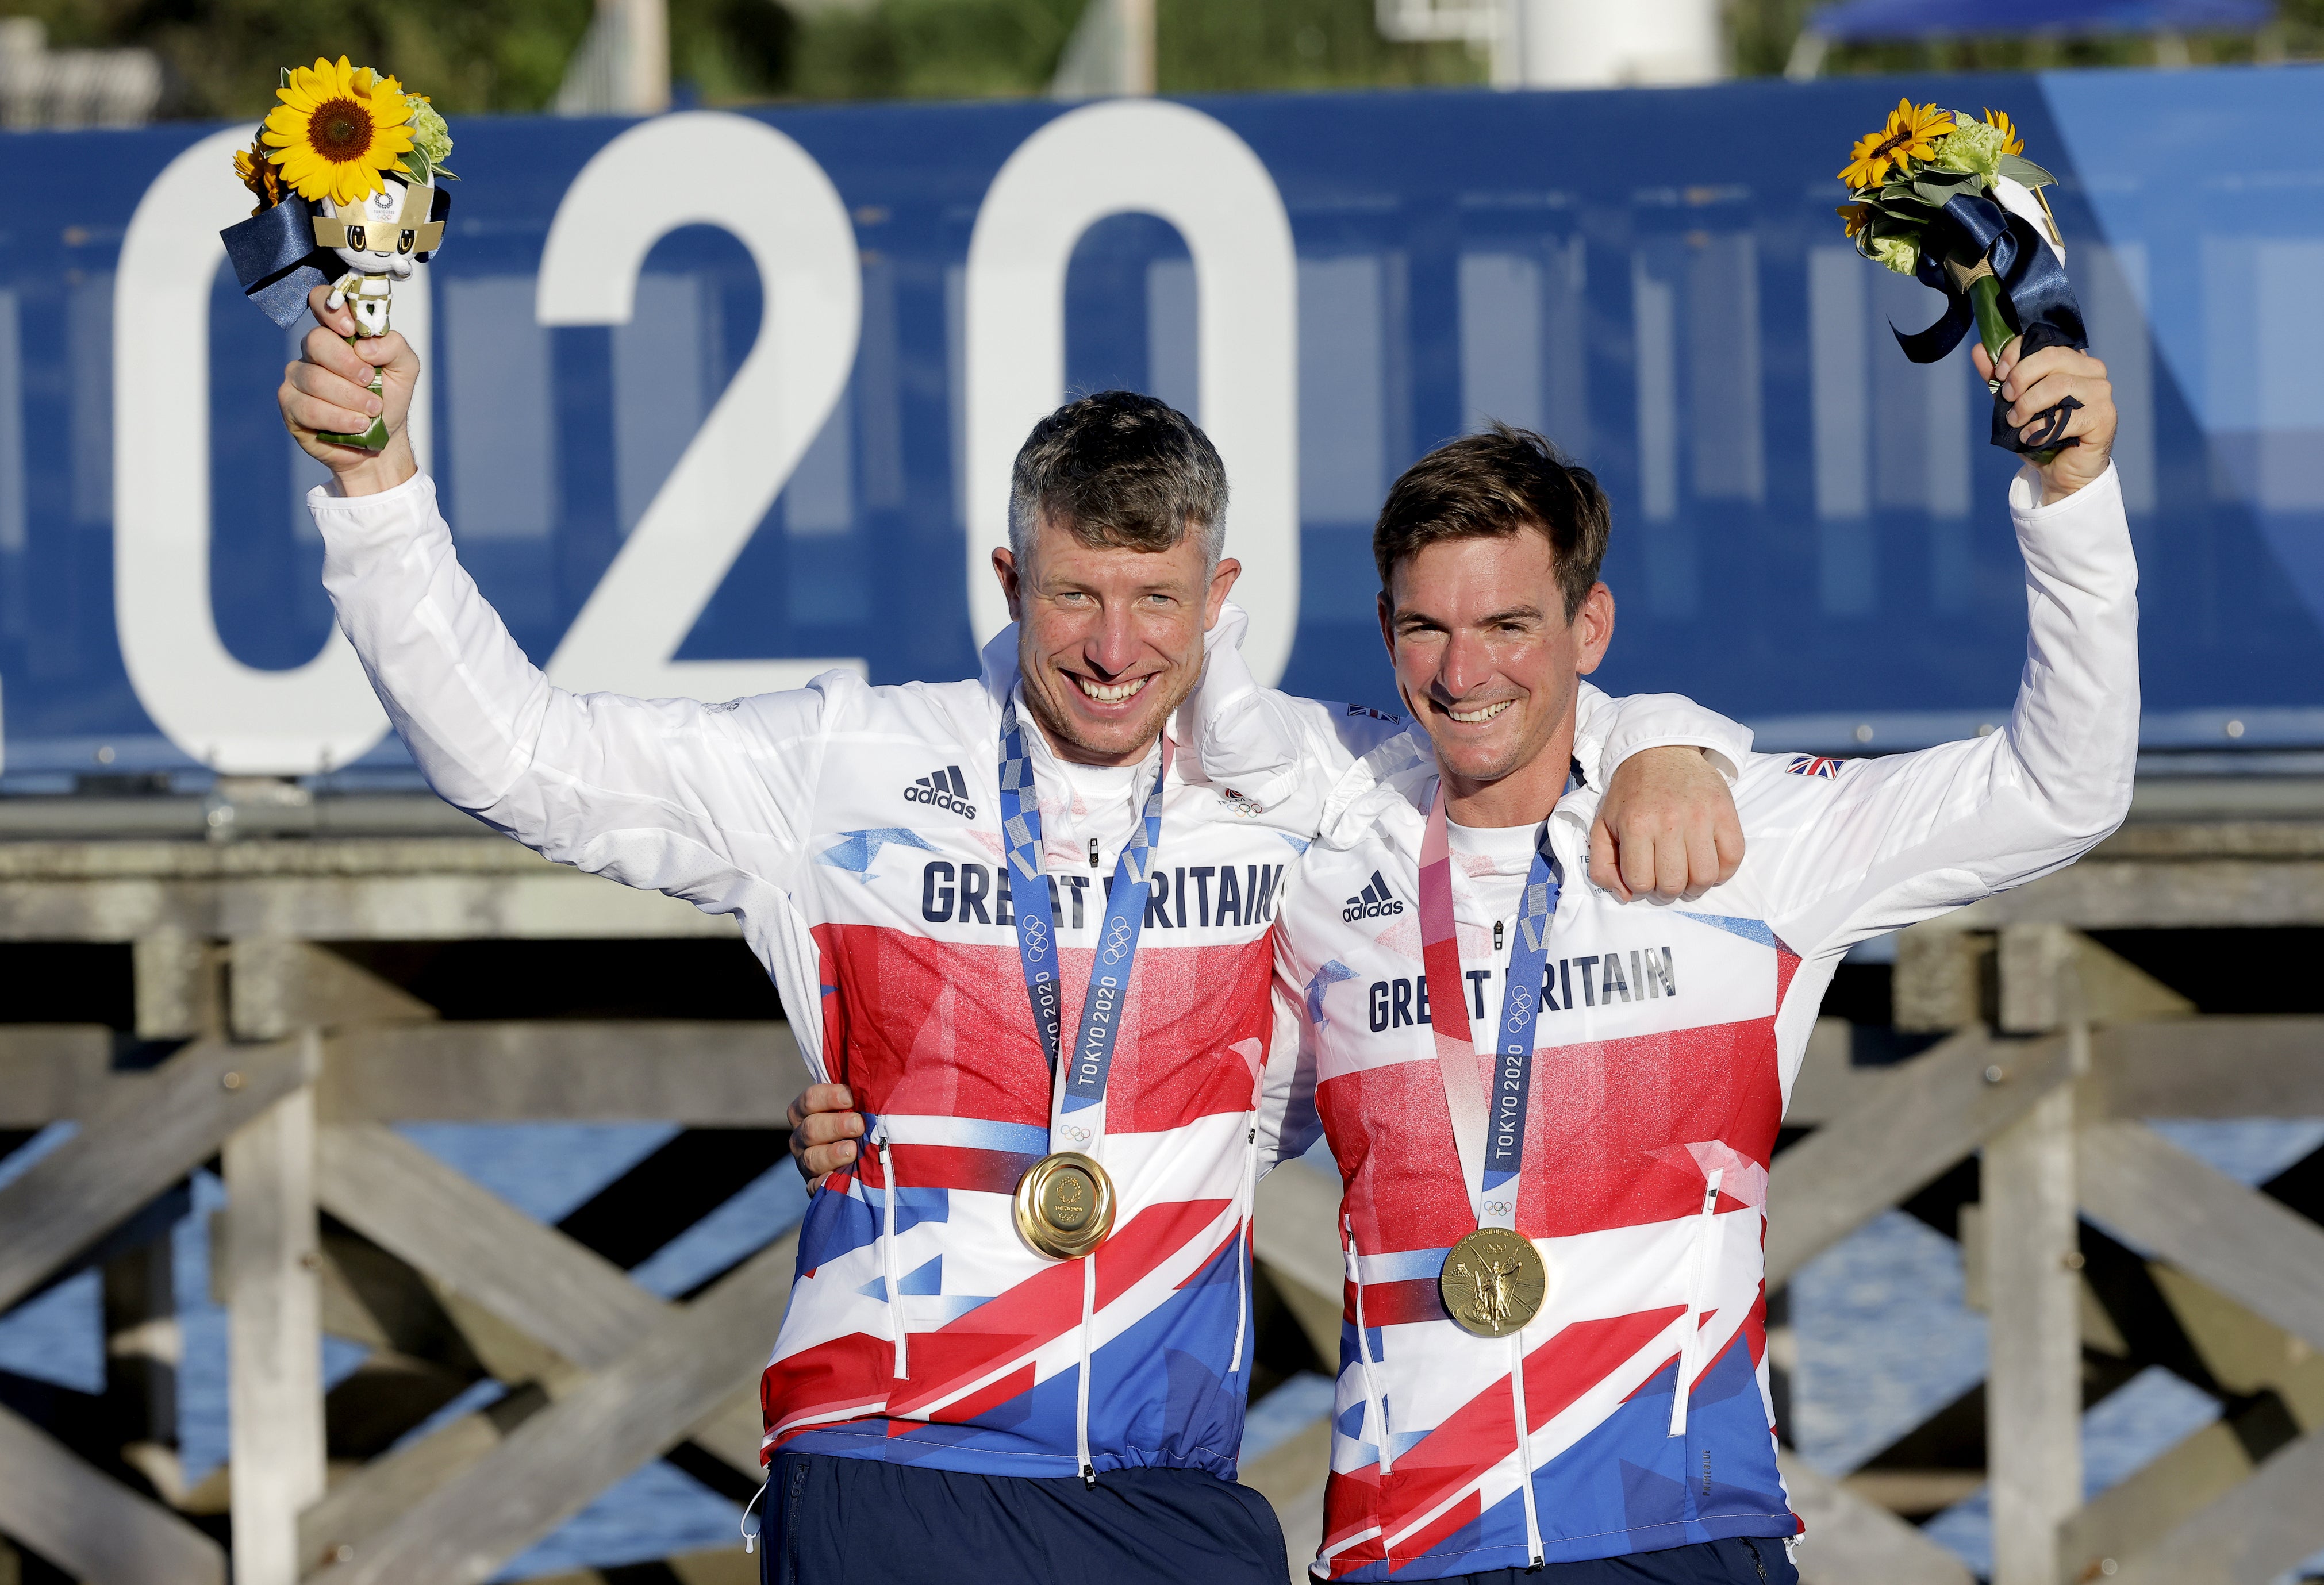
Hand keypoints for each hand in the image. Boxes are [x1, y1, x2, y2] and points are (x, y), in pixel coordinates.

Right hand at [277, 283, 419, 496]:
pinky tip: (357, 425)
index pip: (322, 303)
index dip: (332, 311)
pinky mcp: (291, 405)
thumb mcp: (405, 368)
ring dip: (350, 397)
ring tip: (372, 411)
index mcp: (339, 333)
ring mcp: (298, 377)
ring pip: (314, 378)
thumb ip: (394, 346)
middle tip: (371, 382)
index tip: (350, 330)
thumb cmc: (389, 397)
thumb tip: (365, 346)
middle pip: (316, 342)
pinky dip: (339, 418)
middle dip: (348, 365)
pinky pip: (308, 407)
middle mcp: (314, 351)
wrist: (382, 438)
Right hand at [787, 1083, 864, 1188]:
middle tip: (858, 1125)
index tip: (850, 1097)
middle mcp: (802, 1135)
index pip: (810, 1099)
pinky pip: (814, 1187)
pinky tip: (840, 1179)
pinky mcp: (814, 1186)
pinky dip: (825, 1183)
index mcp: (809, 1110)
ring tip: (853, 1151)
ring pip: (811, 1158)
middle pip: (810, 1128)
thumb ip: (863, 1091)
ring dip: (832, 1154)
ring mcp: (806, 1162)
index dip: (829, 1096)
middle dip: (835, 1125)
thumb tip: (881, 1072)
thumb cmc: (868, 1120)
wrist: (871, 1157)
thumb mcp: (863, 1103)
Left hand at [1589, 746, 1742, 901]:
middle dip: (1668, 890)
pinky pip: (1733, 857)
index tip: (1644, 875)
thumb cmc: (1630, 794)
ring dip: (1695, 885)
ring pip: (1705, 877)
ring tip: (1688, 873)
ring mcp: (1701, 816)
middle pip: (1674, 884)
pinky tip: (1709, 863)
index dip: (1641, 887)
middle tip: (1666, 877)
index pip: (1641, 883)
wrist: (1661, 751)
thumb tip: (1626, 897)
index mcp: (1636, 825)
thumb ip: (1603, 865)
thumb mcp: (1602, 825)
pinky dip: (1723, 871)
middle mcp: (1669, 821)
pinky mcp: (1725, 810)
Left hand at [1973, 337, 2115, 504]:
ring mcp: (2101, 393)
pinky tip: (2031, 437)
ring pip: (2058, 385)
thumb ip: (1999, 378)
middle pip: (2052, 357)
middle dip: (2021, 377)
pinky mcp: (2103, 417)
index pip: (2045, 342)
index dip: (2016, 353)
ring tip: (2016, 421)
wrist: (2061, 471)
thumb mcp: (2014, 403)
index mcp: (2072, 360)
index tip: (2000, 374)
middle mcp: (2092, 371)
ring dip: (2028, 405)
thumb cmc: (2041, 433)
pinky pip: (2067, 417)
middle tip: (2007, 398)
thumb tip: (1979, 350)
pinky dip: (2041, 429)